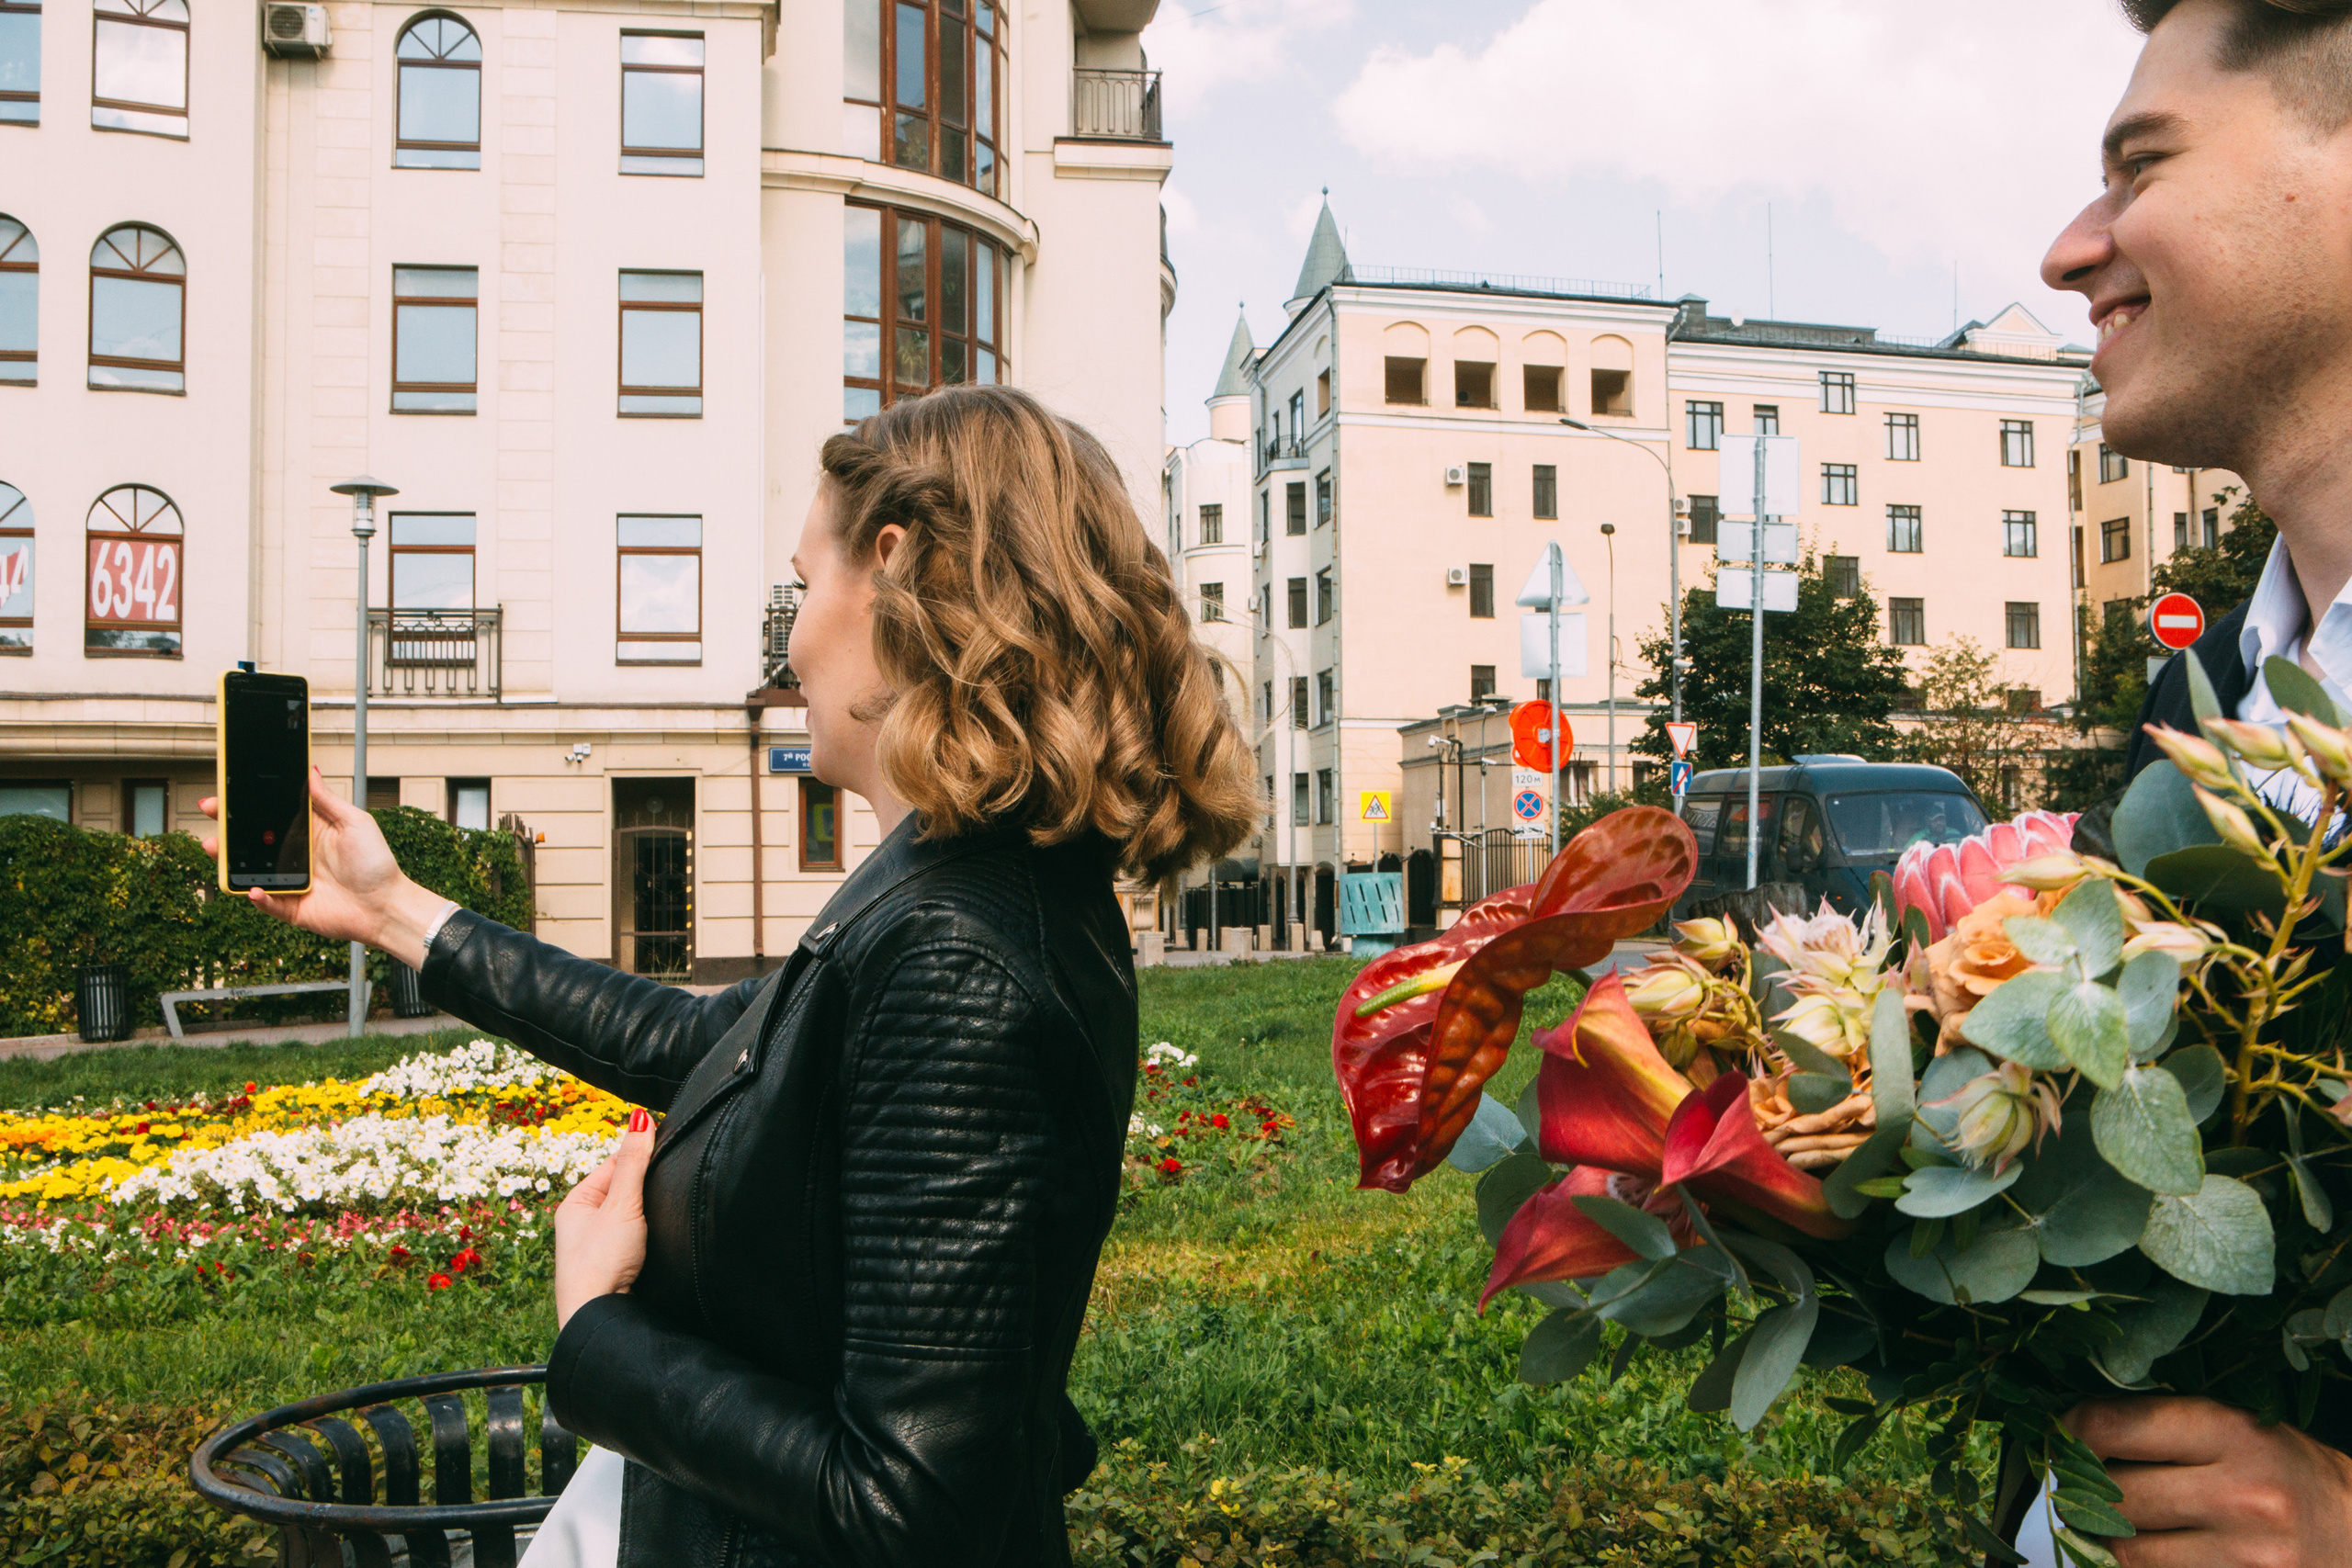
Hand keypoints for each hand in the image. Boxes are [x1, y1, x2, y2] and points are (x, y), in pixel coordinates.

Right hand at [200, 767, 449, 967]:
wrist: (388, 905)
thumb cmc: (376, 863)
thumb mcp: (355, 822)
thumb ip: (327, 800)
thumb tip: (309, 771)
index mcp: (307, 833)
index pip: (269, 815)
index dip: (246, 805)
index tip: (225, 790)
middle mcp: (293, 856)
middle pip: (251, 841)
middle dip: (226, 827)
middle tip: (210, 812)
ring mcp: (289, 882)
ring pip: (250, 870)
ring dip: (228, 861)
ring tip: (213, 847)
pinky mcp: (292, 908)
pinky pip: (267, 903)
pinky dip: (257, 897)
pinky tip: (252, 888)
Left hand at [553, 1109, 655, 1331]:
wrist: (598, 1318)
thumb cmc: (601, 1262)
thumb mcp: (621, 1204)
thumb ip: (633, 1162)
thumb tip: (640, 1117)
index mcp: (575, 1202)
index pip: (614, 1163)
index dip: (641, 1154)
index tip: (670, 1143)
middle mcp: (582, 1223)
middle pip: (623, 1189)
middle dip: (646, 1186)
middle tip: (671, 1181)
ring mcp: (597, 1246)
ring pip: (631, 1215)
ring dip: (648, 1213)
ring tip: (664, 1212)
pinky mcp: (614, 1266)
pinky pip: (635, 1238)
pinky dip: (649, 1234)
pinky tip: (660, 1236)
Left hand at [2065, 1396, 2351, 1565]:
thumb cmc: (2286, 1472)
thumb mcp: (2237, 1428)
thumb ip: (2162, 1427)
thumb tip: (2070, 1433)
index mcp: (2230, 1432)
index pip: (2112, 1427)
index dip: (2071, 1433)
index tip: (2064, 1439)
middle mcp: (2240, 1495)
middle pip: (2113, 1496)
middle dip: (2086, 1493)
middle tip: (2080, 1487)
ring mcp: (2246, 1556)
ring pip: (2126, 1552)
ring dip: (2108, 1539)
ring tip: (2116, 1523)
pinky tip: (2153, 1552)